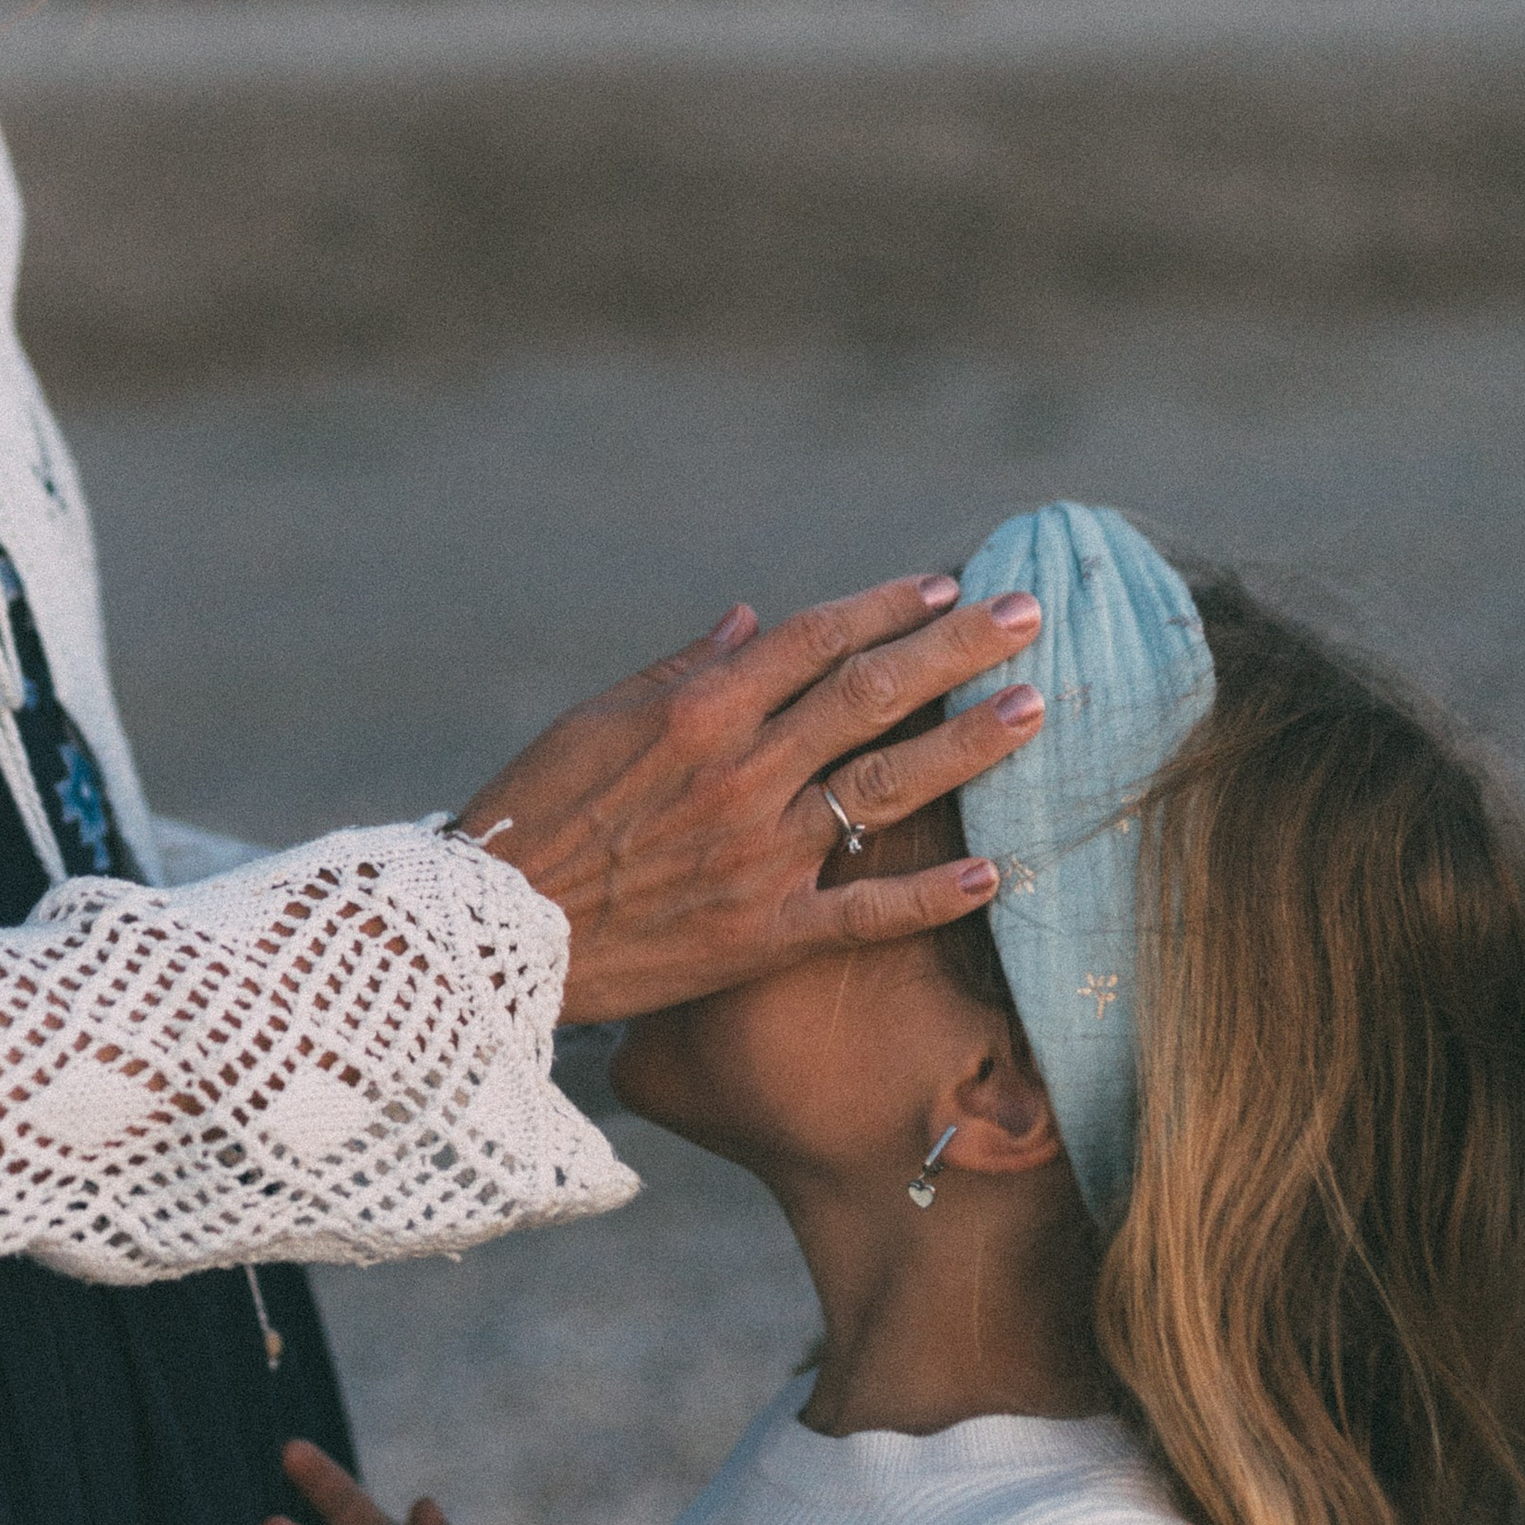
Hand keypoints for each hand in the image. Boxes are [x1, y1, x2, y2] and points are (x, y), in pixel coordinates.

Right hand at [457, 573, 1045, 1022]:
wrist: (489, 939)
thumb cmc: (531, 818)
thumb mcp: (592, 721)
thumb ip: (682, 670)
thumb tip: (753, 621)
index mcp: (697, 710)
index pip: (814, 639)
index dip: (887, 606)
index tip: (946, 585)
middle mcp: (740, 771)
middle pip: (871, 693)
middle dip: (957, 647)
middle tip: (1029, 616)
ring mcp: (758, 854)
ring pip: (887, 787)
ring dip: (968, 744)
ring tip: (1036, 709)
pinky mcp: (763, 933)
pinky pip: (866, 911)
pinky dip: (933, 893)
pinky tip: (997, 871)